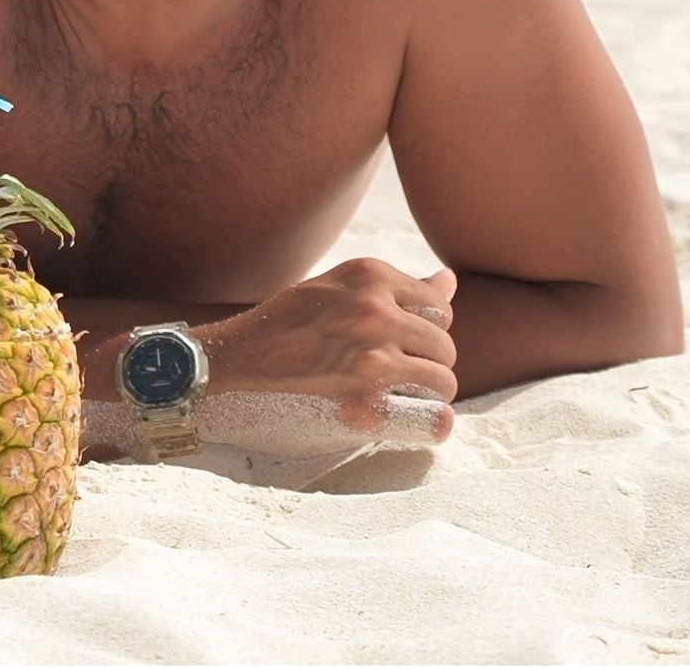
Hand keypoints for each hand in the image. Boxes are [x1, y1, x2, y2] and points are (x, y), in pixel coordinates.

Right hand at [199, 258, 459, 445]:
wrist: (241, 355)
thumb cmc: (286, 320)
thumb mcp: (336, 287)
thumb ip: (394, 286)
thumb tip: (449, 280)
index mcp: (370, 272)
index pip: (438, 303)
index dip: (425, 327)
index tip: (402, 341)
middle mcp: (376, 304)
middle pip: (445, 341)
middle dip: (429, 360)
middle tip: (399, 371)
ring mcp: (374, 345)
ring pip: (444, 374)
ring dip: (430, 388)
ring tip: (405, 394)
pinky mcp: (368, 386)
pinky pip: (434, 407)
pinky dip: (430, 416)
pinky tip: (408, 412)